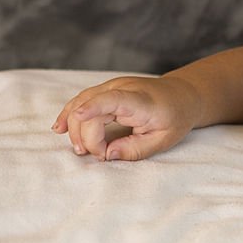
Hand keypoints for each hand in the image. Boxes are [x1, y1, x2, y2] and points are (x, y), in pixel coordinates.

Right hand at [51, 74, 199, 160]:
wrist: (182, 95)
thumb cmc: (176, 118)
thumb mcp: (164, 139)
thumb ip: (136, 149)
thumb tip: (107, 155)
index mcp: (141, 101)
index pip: (113, 100)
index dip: (94, 107)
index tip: (78, 116)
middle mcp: (123, 88)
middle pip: (91, 108)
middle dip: (88, 136)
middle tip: (100, 156)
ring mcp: (112, 86)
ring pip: (81, 102)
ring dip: (75, 127)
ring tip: (81, 150)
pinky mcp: (105, 89)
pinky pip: (83, 101)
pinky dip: (71, 114)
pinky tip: (60, 128)